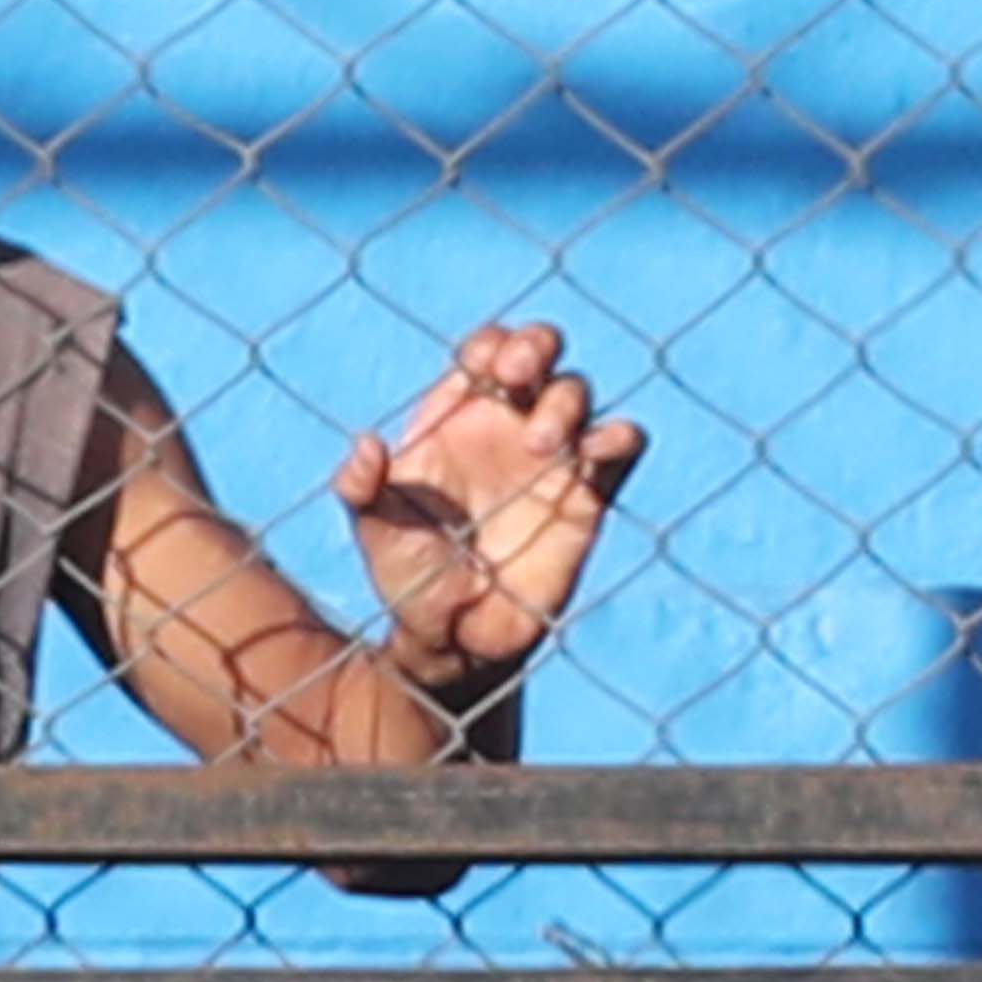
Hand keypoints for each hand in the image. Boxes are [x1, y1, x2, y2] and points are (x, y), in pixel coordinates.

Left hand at [331, 319, 642, 686]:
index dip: (490, 345)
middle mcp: (508, 426)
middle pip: (540, 351)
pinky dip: (617, 436)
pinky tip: (591, 453)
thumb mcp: (375, 530)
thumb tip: (366, 445)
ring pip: (576, 391)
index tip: (483, 368)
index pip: (484, 352)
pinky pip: (621, 445)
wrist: (455, 638)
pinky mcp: (588, 493)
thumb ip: (361, 488)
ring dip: (563, 401)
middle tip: (514, 374)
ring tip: (538, 445)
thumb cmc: (409, 577)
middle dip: (535, 344)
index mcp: (456, 419)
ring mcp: (553, 456)